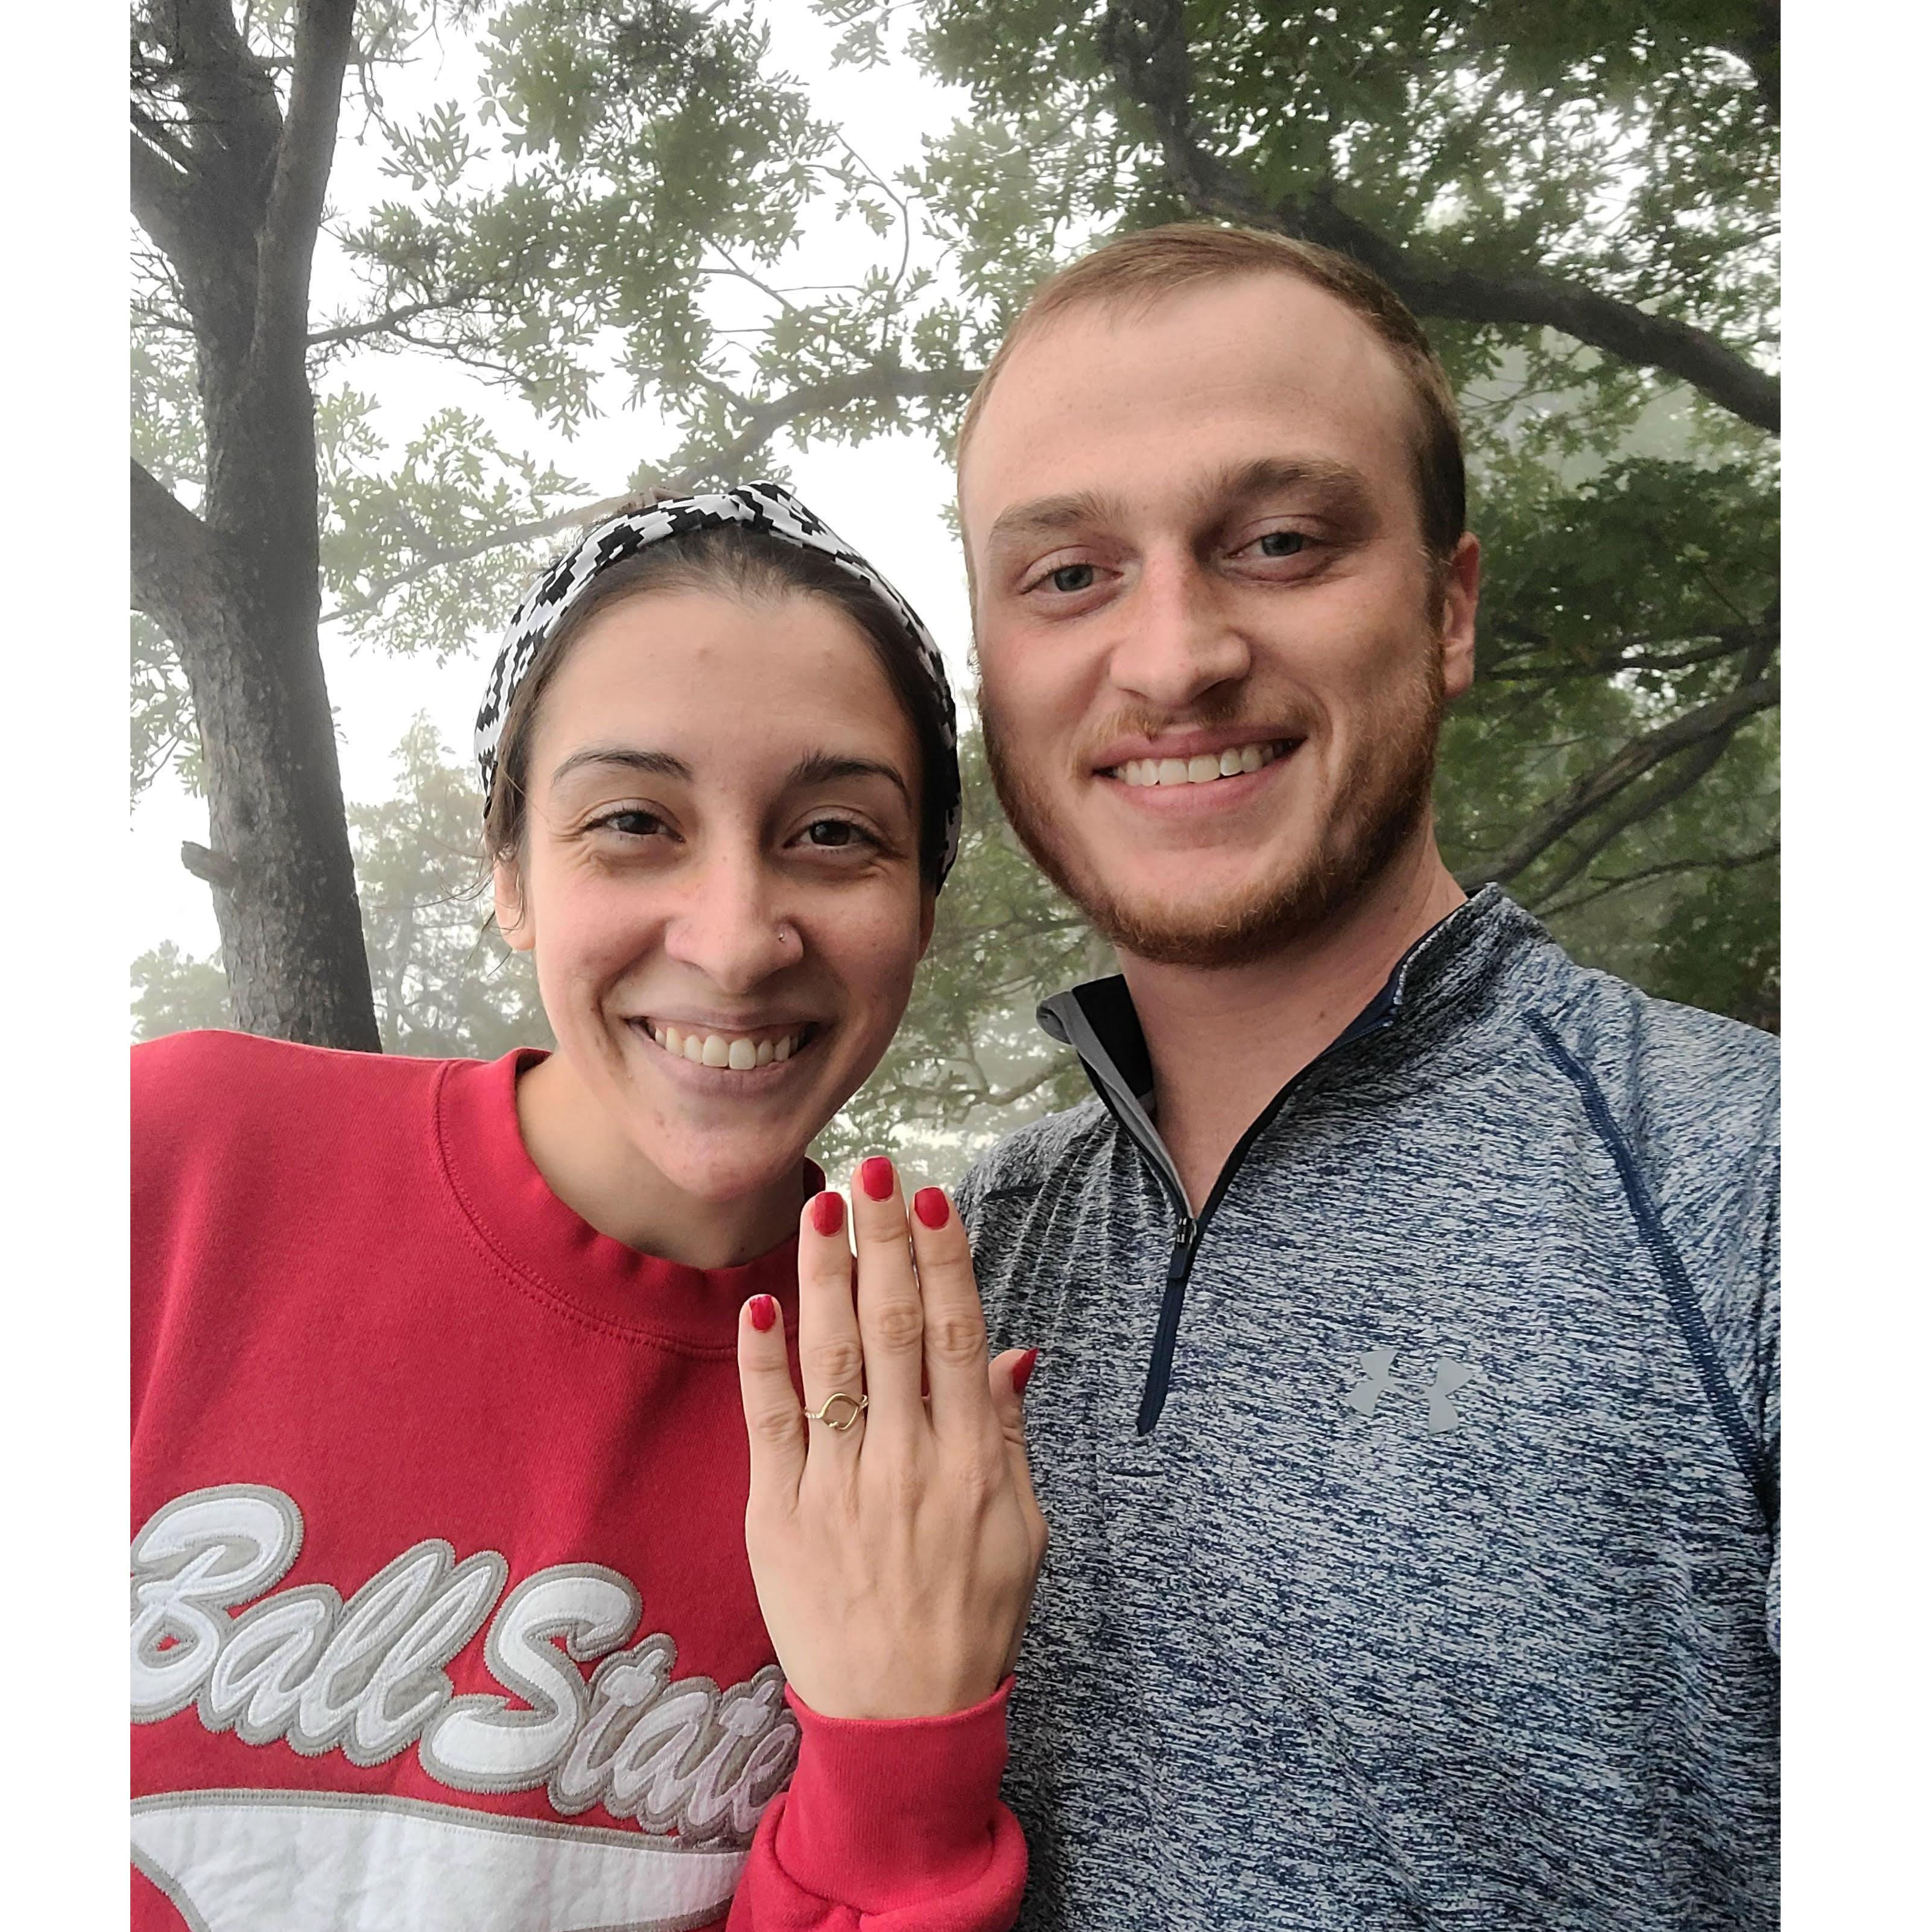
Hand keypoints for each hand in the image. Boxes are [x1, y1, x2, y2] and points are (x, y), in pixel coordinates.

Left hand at [736, 1156, 1047, 1719]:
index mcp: (971, 1464)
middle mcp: (905, 1463)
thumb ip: (1010, 1436)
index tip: (930, 1198)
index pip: (959, 1336)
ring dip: (824, 1274)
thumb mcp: (1023, 1531)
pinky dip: (762, 1360)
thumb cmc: (971, 1619)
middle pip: (894, 1328)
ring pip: (830, 1358)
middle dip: (882, 1240)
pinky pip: (769, 1422)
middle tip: (872, 1169)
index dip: (945, 1261)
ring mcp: (838, 1487)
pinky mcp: (779, 1515)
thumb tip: (1012, 1350)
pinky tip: (760, 1302)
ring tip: (820, 1206)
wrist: (901, 1722)